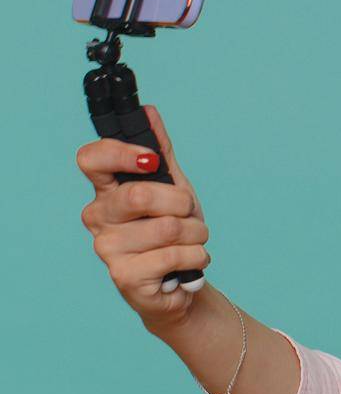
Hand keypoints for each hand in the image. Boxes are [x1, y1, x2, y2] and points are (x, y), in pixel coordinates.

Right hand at [77, 104, 210, 335]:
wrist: (182, 281)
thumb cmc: (173, 231)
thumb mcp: (173, 187)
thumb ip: (160, 151)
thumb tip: (148, 111)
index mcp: (106, 191)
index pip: (90, 159)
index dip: (120, 152)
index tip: (150, 160)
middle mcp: (98, 218)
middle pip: (140, 195)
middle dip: (182, 204)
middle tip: (187, 215)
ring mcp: (107, 248)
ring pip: (168, 227)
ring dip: (196, 234)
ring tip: (189, 243)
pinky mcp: (125, 276)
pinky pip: (176, 254)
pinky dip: (197, 257)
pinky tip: (188, 264)